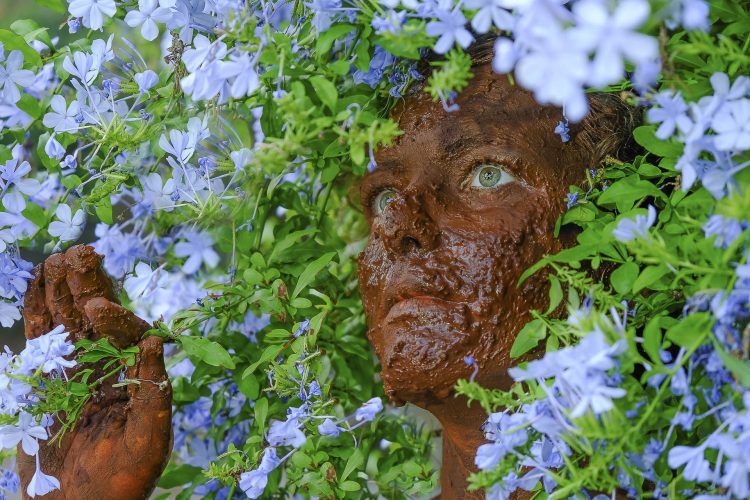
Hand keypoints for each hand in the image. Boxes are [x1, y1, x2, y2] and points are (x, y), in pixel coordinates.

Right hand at [18, 245, 172, 499]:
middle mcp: (109, 367)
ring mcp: (76, 370)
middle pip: (97, 318)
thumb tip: (158, 337)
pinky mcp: (48, 378)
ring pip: (68, 321)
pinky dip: (38, 311)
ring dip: (62, 291)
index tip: (97, 306)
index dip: (114, 318)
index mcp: (137, 376)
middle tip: (79, 252)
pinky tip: (38, 284)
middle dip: (88, 286)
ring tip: (57, 259)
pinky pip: (42, 338)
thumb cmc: (124, 480)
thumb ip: (154, 388)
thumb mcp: (149, 437)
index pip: (128, 336)